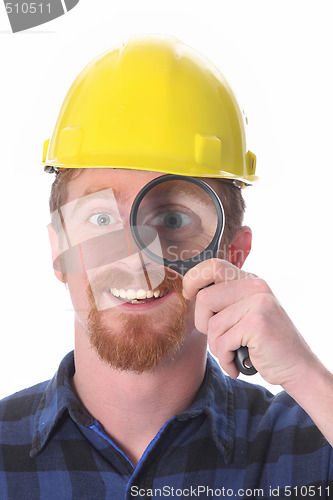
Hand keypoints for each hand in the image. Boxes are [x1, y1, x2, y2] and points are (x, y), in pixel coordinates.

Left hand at [182, 259, 315, 386]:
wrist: (297, 368)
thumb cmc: (263, 344)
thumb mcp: (245, 313)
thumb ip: (225, 299)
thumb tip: (188, 292)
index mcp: (250, 280)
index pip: (213, 265)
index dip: (193, 279)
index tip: (189, 296)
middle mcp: (255, 286)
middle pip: (204, 298)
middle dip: (203, 323)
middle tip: (219, 338)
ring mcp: (258, 302)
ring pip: (212, 324)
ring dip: (216, 347)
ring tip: (232, 353)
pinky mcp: (257, 323)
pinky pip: (222, 342)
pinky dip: (225, 360)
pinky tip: (237, 364)